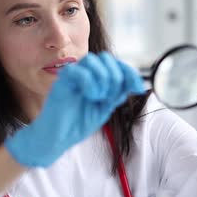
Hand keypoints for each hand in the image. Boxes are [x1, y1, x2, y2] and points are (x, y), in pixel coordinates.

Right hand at [5, 52, 143, 166]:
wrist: (57, 138)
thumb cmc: (77, 123)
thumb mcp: (105, 109)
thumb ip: (118, 94)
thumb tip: (136, 83)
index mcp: (97, 79)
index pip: (116, 64)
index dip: (130, 73)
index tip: (139, 88)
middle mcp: (85, 74)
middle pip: (106, 58)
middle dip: (115, 76)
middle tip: (110, 96)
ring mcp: (73, 76)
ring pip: (91, 60)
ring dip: (102, 78)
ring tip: (99, 97)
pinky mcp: (61, 81)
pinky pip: (77, 70)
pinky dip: (89, 82)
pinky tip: (90, 95)